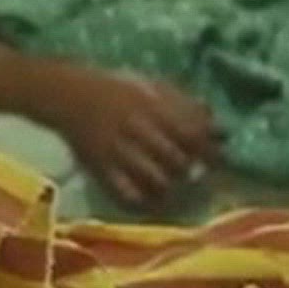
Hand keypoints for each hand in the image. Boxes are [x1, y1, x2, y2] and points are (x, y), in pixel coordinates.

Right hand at [32, 65, 218, 210]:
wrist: (68, 95)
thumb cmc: (116, 88)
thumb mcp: (152, 85)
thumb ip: (185, 103)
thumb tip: (220, 128)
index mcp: (151, 105)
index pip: (191, 134)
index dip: (209, 151)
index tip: (217, 160)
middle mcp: (136, 128)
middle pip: (176, 160)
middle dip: (190, 171)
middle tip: (195, 176)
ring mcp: (117, 151)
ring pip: (154, 180)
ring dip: (170, 187)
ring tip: (173, 187)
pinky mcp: (100, 168)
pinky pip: (125, 193)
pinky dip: (142, 202)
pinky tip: (150, 199)